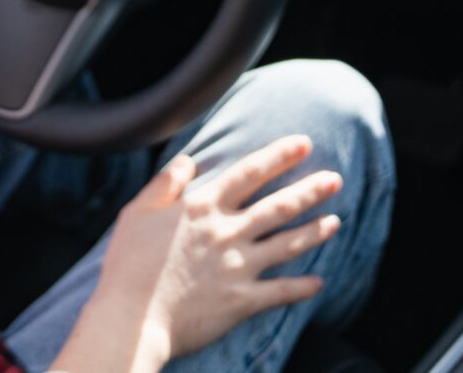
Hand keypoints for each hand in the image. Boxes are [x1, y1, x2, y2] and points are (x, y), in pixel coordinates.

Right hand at [55, 135, 343, 371]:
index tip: (303, 143)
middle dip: (310, 190)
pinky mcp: (241, 301)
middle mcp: (227, 232)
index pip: (249, 173)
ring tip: (335, 221)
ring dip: (314, 231)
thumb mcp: (136, 212)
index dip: (279, 156)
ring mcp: (237, 267)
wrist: (131, 319)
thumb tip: (187, 160)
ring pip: (287, 244)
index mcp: (202, 207)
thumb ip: (165, 183)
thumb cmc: (127, 266)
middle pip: (278, 206)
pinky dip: (301, 288)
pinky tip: (319, 283)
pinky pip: (280, 292)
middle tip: (335, 179)